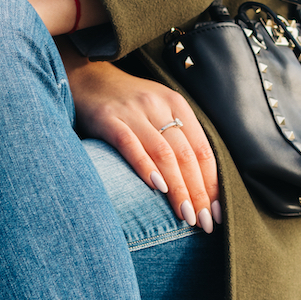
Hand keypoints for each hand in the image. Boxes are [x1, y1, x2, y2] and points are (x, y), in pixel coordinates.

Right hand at [62, 44, 220, 232]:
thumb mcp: (157, 110)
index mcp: (177, 105)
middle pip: (186, 156)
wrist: (84, 77)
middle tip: (204, 223)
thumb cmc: (125, 103)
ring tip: (185, 216)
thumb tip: (199, 184)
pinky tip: (157, 188)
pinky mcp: (108, 119)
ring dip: (178, 189)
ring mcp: (133, 112)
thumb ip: (176, 138)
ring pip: (164, 154)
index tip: (216, 213)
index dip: (212, 184)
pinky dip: (146, 167)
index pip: (202, 150)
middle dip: (198, 193)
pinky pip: (130, 145)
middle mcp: (158, 106)